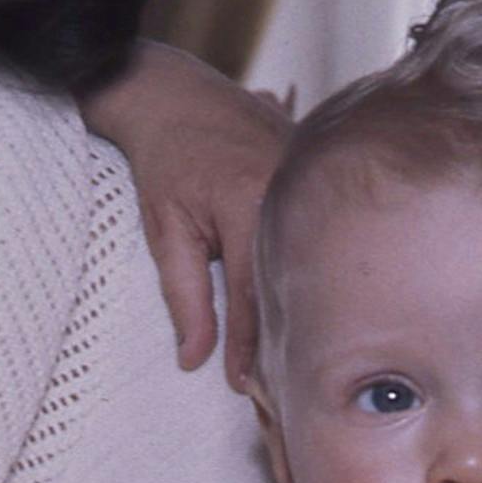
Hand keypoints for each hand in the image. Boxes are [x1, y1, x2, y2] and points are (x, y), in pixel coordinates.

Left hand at [79, 41, 287, 381]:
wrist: (173, 95)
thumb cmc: (164, 161)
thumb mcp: (165, 231)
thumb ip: (184, 297)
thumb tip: (195, 358)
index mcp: (250, 203)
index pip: (256, 293)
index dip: (252, 345)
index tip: (246, 387)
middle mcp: (290, 188)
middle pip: (294, 278)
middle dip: (287, 331)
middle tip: (280, 384)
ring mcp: (309, 174)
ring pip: (311, 253)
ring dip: (306, 297)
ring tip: (304, 349)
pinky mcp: (316, 168)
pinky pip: (317, 226)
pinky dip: (310, 260)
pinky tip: (314, 293)